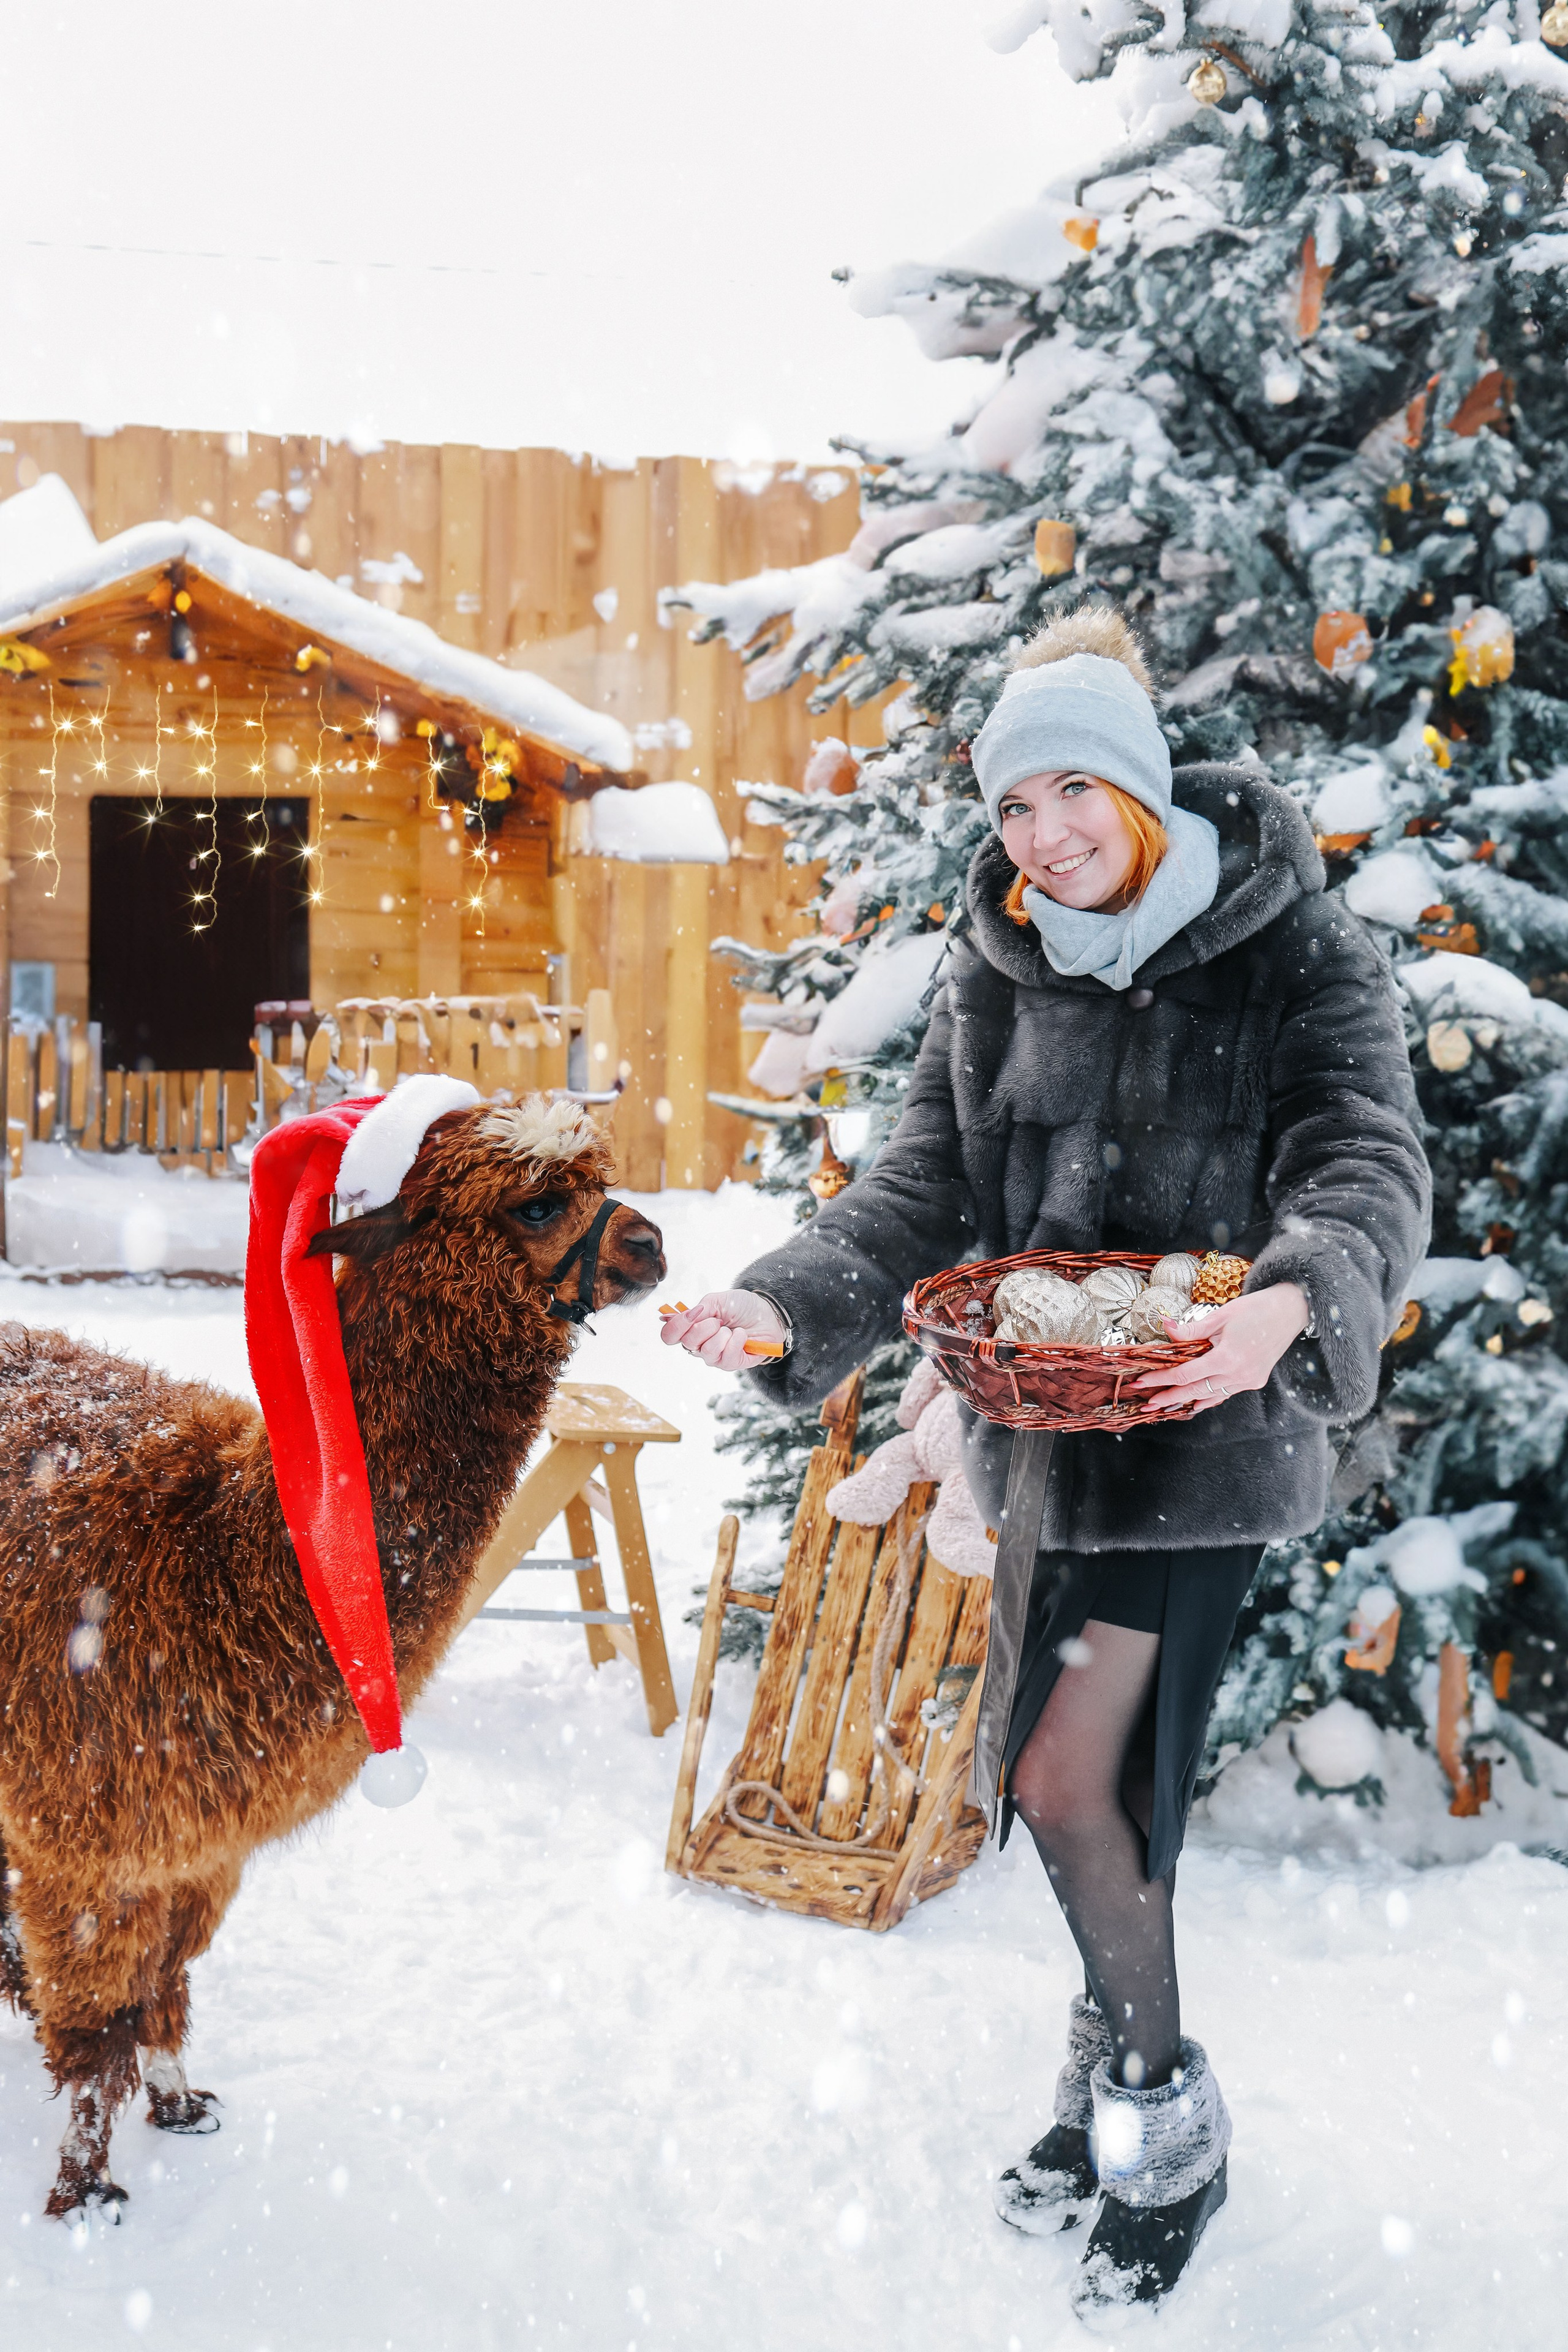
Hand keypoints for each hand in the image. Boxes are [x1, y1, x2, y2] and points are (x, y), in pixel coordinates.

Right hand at [659, 1288, 786, 1372]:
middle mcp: (699, 1345)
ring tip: (732, 1329)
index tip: (693, 1314)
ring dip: (721, 1335)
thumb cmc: (743, 1307)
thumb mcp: (720, 1299)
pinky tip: (742, 1335)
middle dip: (704, 1328)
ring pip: (706, 1352)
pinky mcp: (731, 1363)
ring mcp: (715, 1356)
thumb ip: (701, 1307)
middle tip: (719, 1320)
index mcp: (692, 1328)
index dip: (676, 1325)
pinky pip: (726, 1358)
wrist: (768, 1315)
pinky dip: (736, 1342)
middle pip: (687, 1343)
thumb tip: (686, 1315)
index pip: (670, 1335)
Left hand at [1133, 1282, 1309, 1416]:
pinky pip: (1226, 1394)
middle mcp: (1238, 1375)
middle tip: (1147, 1404)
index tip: (1141, 1382)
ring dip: (1187, 1401)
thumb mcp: (1221, 1315)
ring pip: (1211, 1396)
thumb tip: (1165, 1327)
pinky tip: (1195, 1402)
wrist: (1291, 1311)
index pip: (1185, 1374)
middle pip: (1195, 1391)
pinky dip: (1209, 1398)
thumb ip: (1192, 1329)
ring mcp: (1248, 1380)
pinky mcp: (1255, 1381)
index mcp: (1227, 1358)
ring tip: (1166, 1406)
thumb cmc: (1256, 1309)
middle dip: (1169, 1398)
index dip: (1161, 1380)